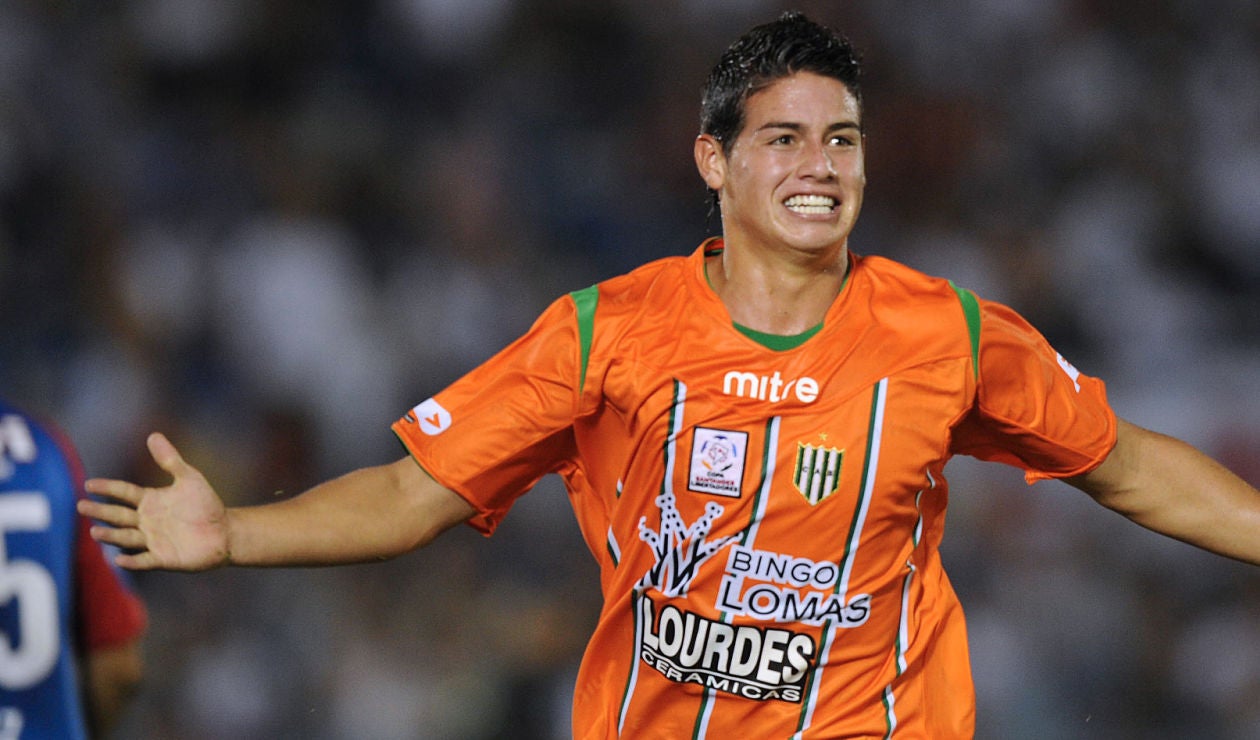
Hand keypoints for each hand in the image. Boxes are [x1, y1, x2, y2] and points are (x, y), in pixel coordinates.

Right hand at [79, 432, 230, 570]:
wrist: (224, 531)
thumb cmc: (205, 504)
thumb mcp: (188, 478)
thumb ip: (170, 459)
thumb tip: (153, 435)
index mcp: (150, 501)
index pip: (124, 492)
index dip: (108, 488)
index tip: (89, 484)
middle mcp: (146, 521)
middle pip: (118, 515)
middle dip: (100, 511)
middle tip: (81, 506)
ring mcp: (153, 540)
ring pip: (126, 537)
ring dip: (111, 535)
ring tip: (94, 531)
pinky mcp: (163, 558)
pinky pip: (144, 560)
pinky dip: (132, 561)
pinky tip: (119, 559)